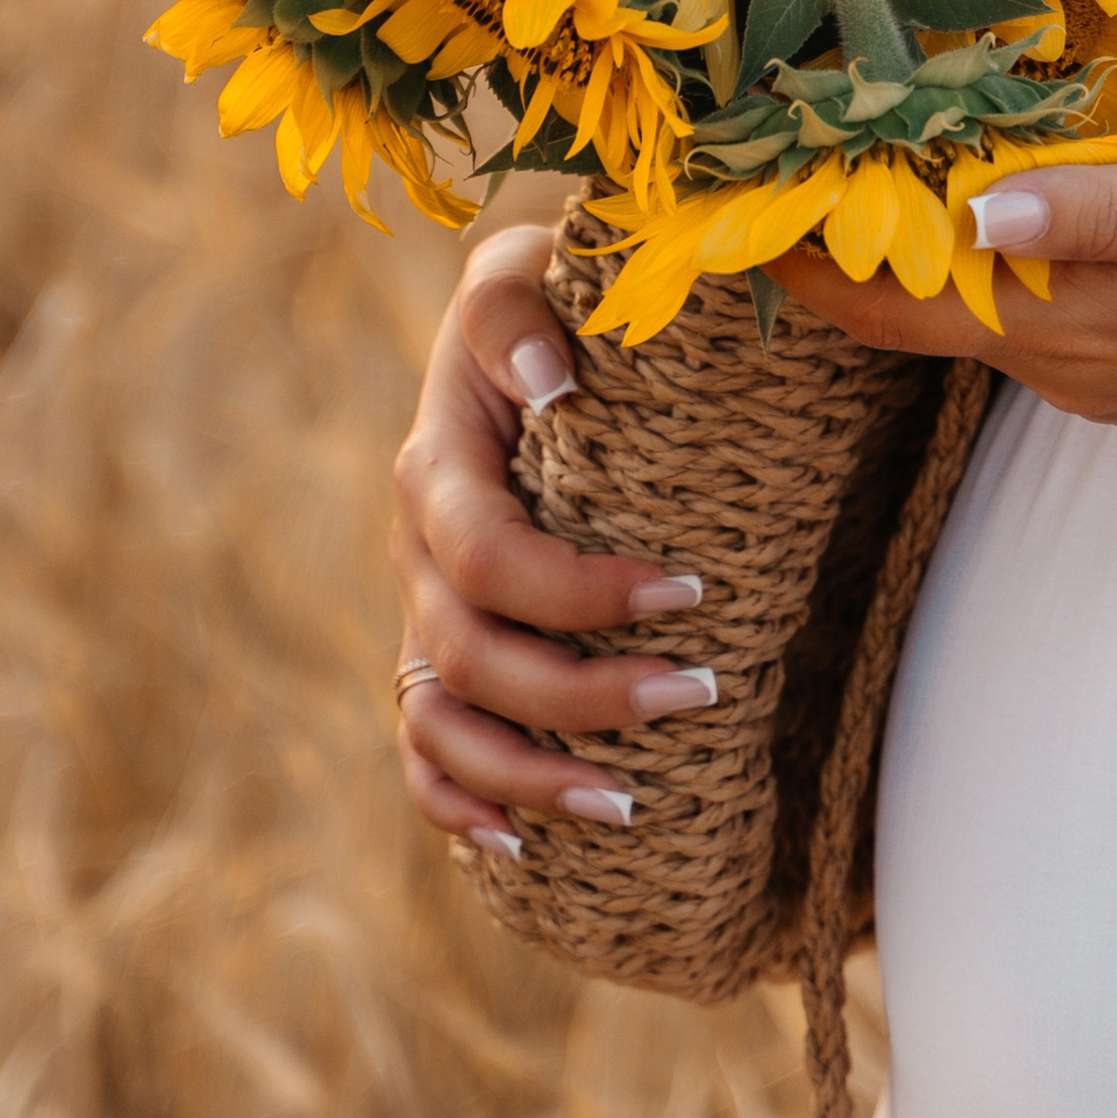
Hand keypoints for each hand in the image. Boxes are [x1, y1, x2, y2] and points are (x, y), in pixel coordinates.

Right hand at [389, 220, 720, 850]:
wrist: (520, 317)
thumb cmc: (546, 294)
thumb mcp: (523, 273)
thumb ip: (517, 315)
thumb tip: (550, 384)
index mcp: (436, 467)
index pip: (493, 561)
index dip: (582, 594)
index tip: (691, 592)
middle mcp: (417, 551)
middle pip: (475, 659)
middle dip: (584, 695)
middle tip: (699, 694)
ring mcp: (422, 607)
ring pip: (443, 724)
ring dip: (525, 778)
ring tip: (626, 805)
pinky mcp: (438, 644)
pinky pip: (422, 746)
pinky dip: (456, 803)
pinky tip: (516, 844)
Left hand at [769, 146, 1116, 446]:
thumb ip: (1097, 209)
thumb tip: (974, 209)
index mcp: (1065, 330)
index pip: (886, 305)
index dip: (798, 258)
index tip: (726, 198)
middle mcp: (1061, 367)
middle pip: (907, 312)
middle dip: (829, 248)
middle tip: (764, 160)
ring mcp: (1099, 373)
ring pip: (960, 311)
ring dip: (898, 250)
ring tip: (842, 165)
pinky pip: (1017, 313)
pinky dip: (968, 262)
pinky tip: (969, 205)